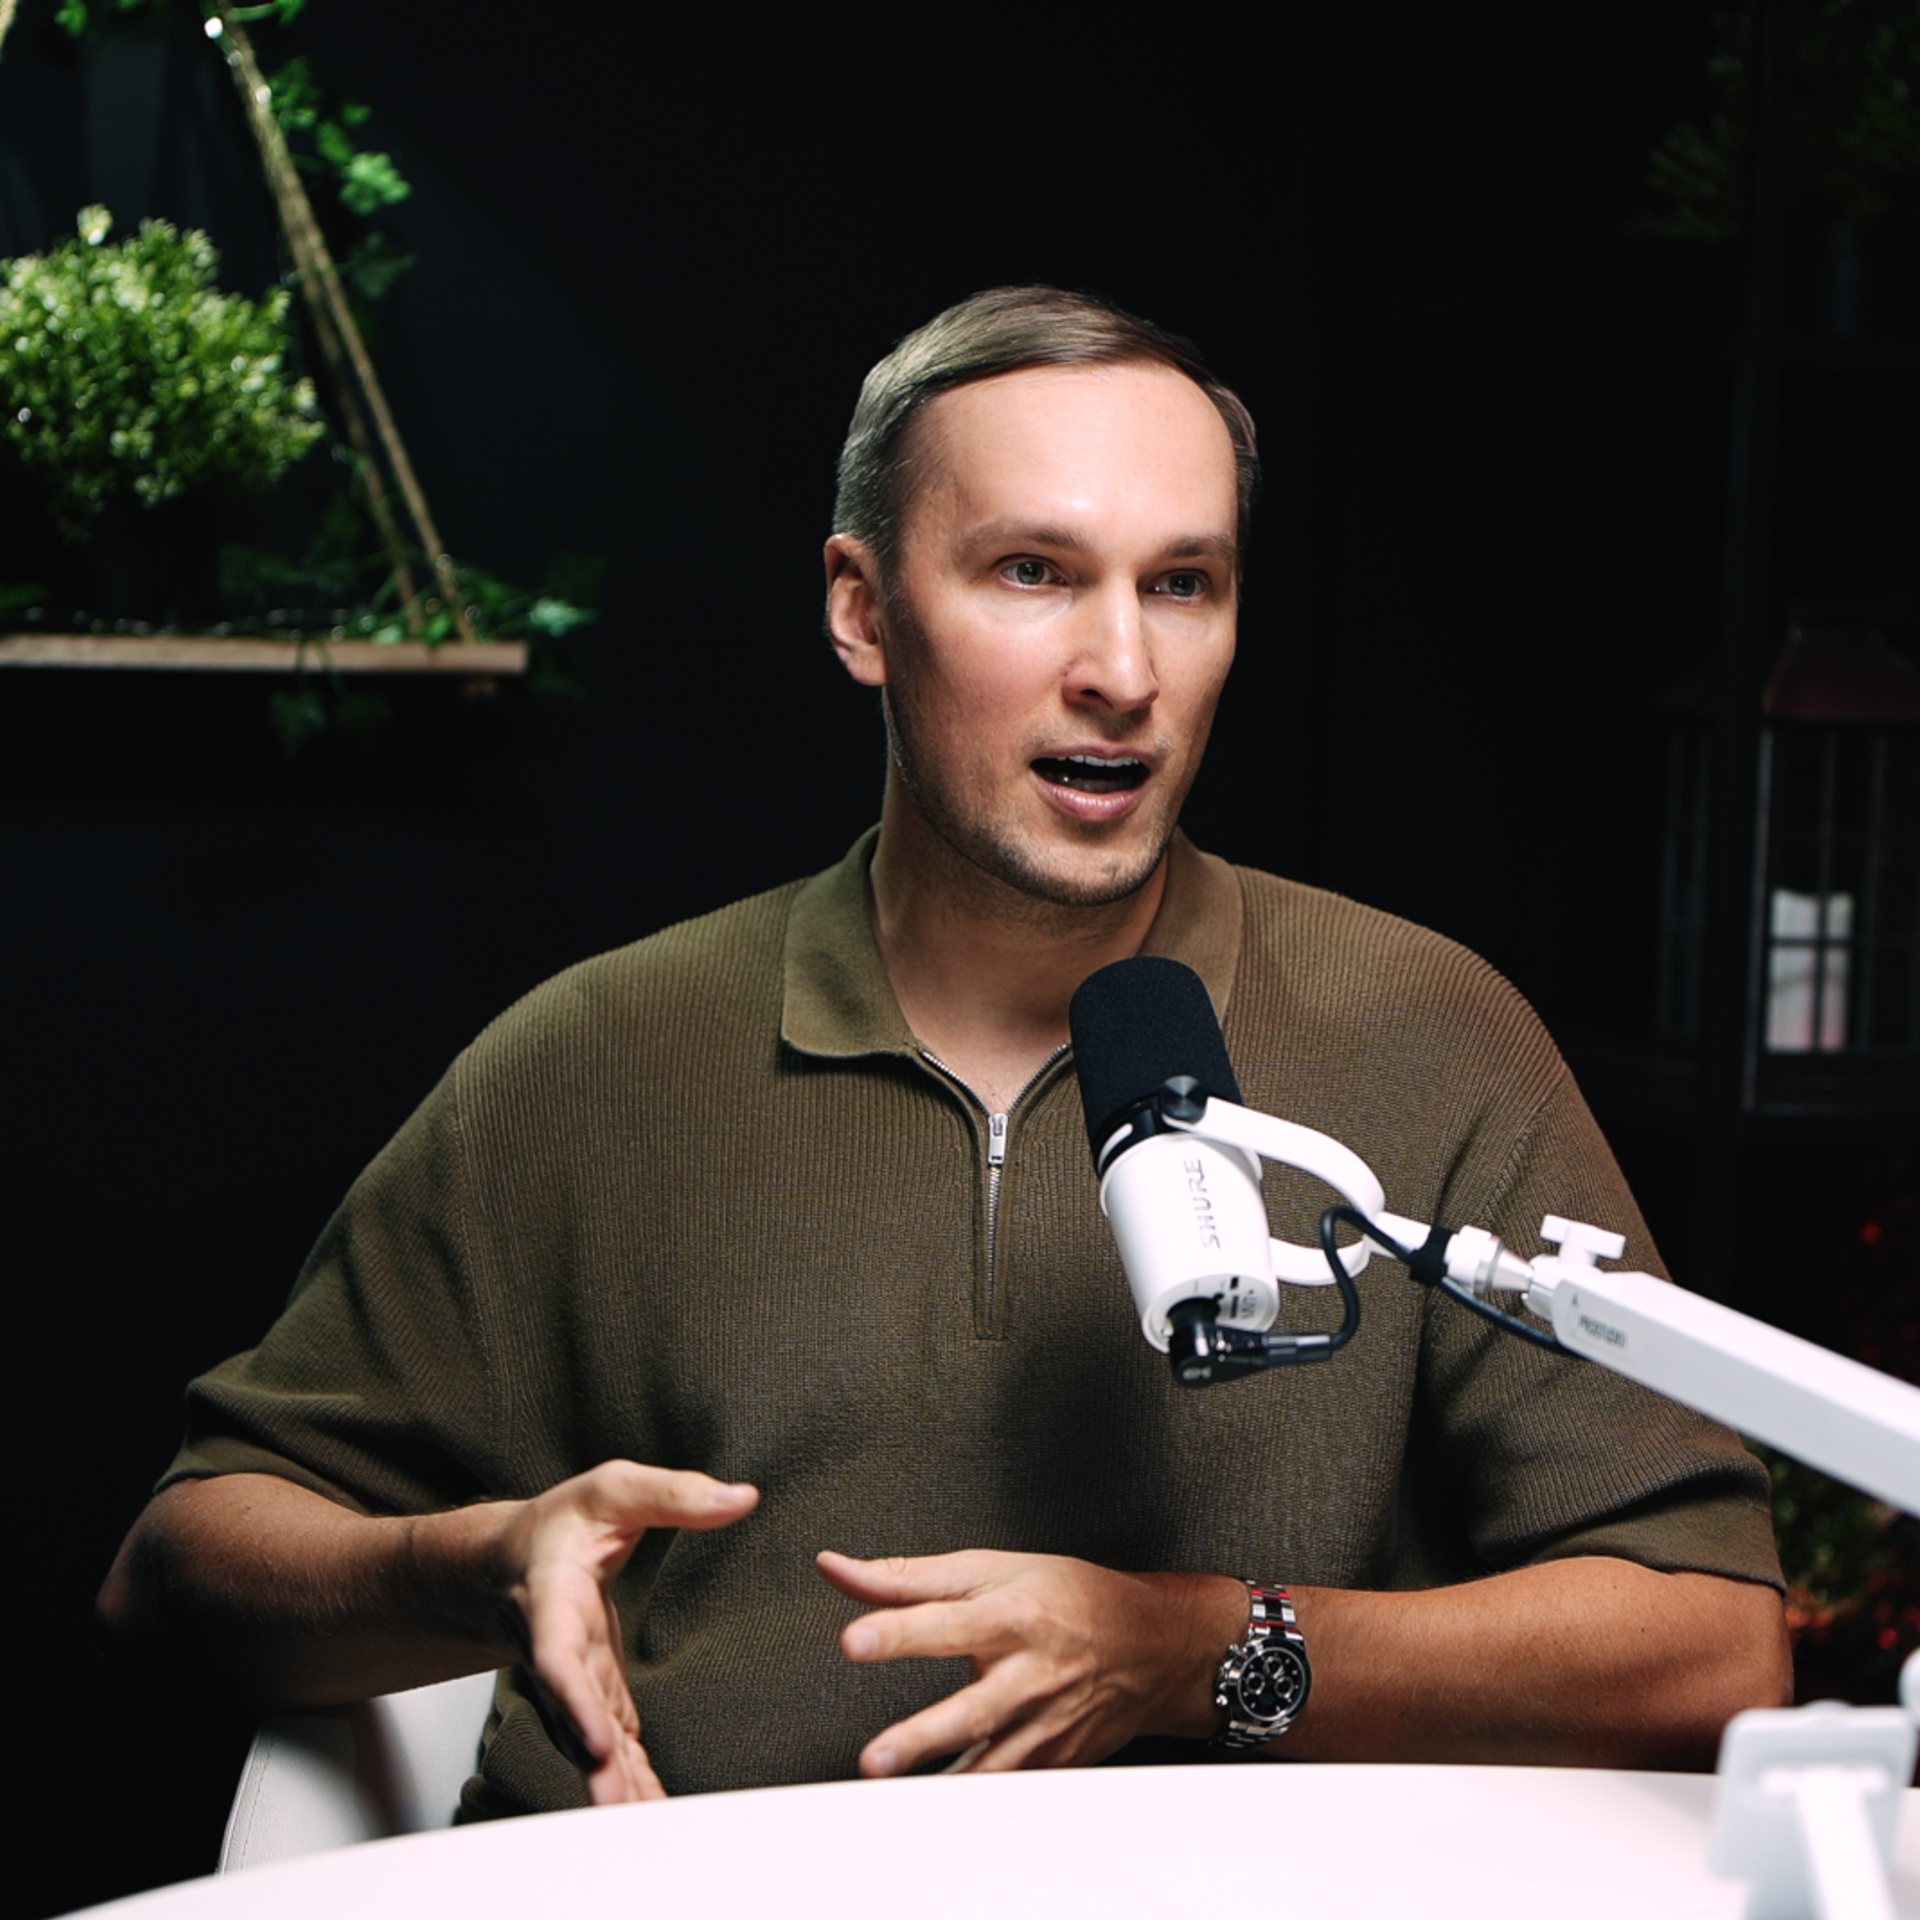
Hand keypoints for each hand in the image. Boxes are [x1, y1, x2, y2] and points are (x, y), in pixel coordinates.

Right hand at [493, 1463, 756, 1803]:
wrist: (511, 1560)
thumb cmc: (561, 1524)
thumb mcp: (613, 1491)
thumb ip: (675, 1494)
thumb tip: (743, 1498)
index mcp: (554, 1601)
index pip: (557, 1658)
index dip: (574, 1702)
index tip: (594, 1740)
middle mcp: (557, 1656)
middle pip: (574, 1721)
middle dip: (599, 1769)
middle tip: (627, 1811)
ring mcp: (574, 1686)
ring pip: (593, 1745)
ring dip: (619, 1787)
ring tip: (654, 1829)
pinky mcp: (594, 1698)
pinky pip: (612, 1746)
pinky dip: (632, 1779)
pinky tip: (655, 1811)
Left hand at [816, 1548, 1243, 1776]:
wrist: (1151, 1644)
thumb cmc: (1068, 1597)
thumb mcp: (990, 1569)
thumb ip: (906, 1577)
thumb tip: (838, 1569)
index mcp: (1013, 1614)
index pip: (947, 1621)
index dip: (899, 1631)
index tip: (854, 1640)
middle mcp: (1030, 1672)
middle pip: (972, 1707)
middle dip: (923, 1734)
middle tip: (875, 1757)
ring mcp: (1044, 1723)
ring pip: (993, 1762)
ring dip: (945, 1782)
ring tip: (897, 1795)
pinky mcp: (1054, 1760)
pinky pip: (1010, 1785)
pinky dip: (976, 1799)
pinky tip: (940, 1812)